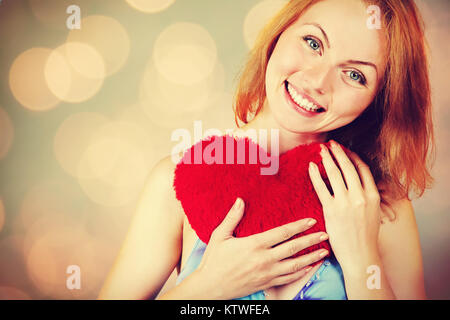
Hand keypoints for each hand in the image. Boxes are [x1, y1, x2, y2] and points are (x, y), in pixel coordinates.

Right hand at [194, 197, 328, 299]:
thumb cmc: (213, 261)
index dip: (299, 226)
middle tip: (326, 234)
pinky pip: (288, 278)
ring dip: (311, 258)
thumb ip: (232, 217)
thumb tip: (240, 200)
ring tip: (324, 252)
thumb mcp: (220, 236)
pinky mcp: (266, 284)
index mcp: (254, 245)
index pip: (282, 233)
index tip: (311, 220)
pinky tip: (309, 268)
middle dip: (311, 240)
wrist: (210, 287)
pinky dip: (302, 273)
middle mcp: (264, 260)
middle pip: (294, 248)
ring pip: (295, 265)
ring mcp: (267, 274)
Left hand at [308, 140, 381, 272]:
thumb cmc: (366, 236)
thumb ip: (367, 196)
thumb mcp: (374, 212)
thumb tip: (358, 182)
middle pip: (348, 166)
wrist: (360, 255)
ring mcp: (345, 202)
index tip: (345, 150)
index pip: (362, 169)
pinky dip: (315, 174)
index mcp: (373, 195)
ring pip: (335, 173)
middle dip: (338, 152)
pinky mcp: (331, 209)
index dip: (352, 156)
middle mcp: (360, 196)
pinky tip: (311, 166)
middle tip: (330, 143)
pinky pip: (321, 187)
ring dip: (327, 158)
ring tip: (321, 150)